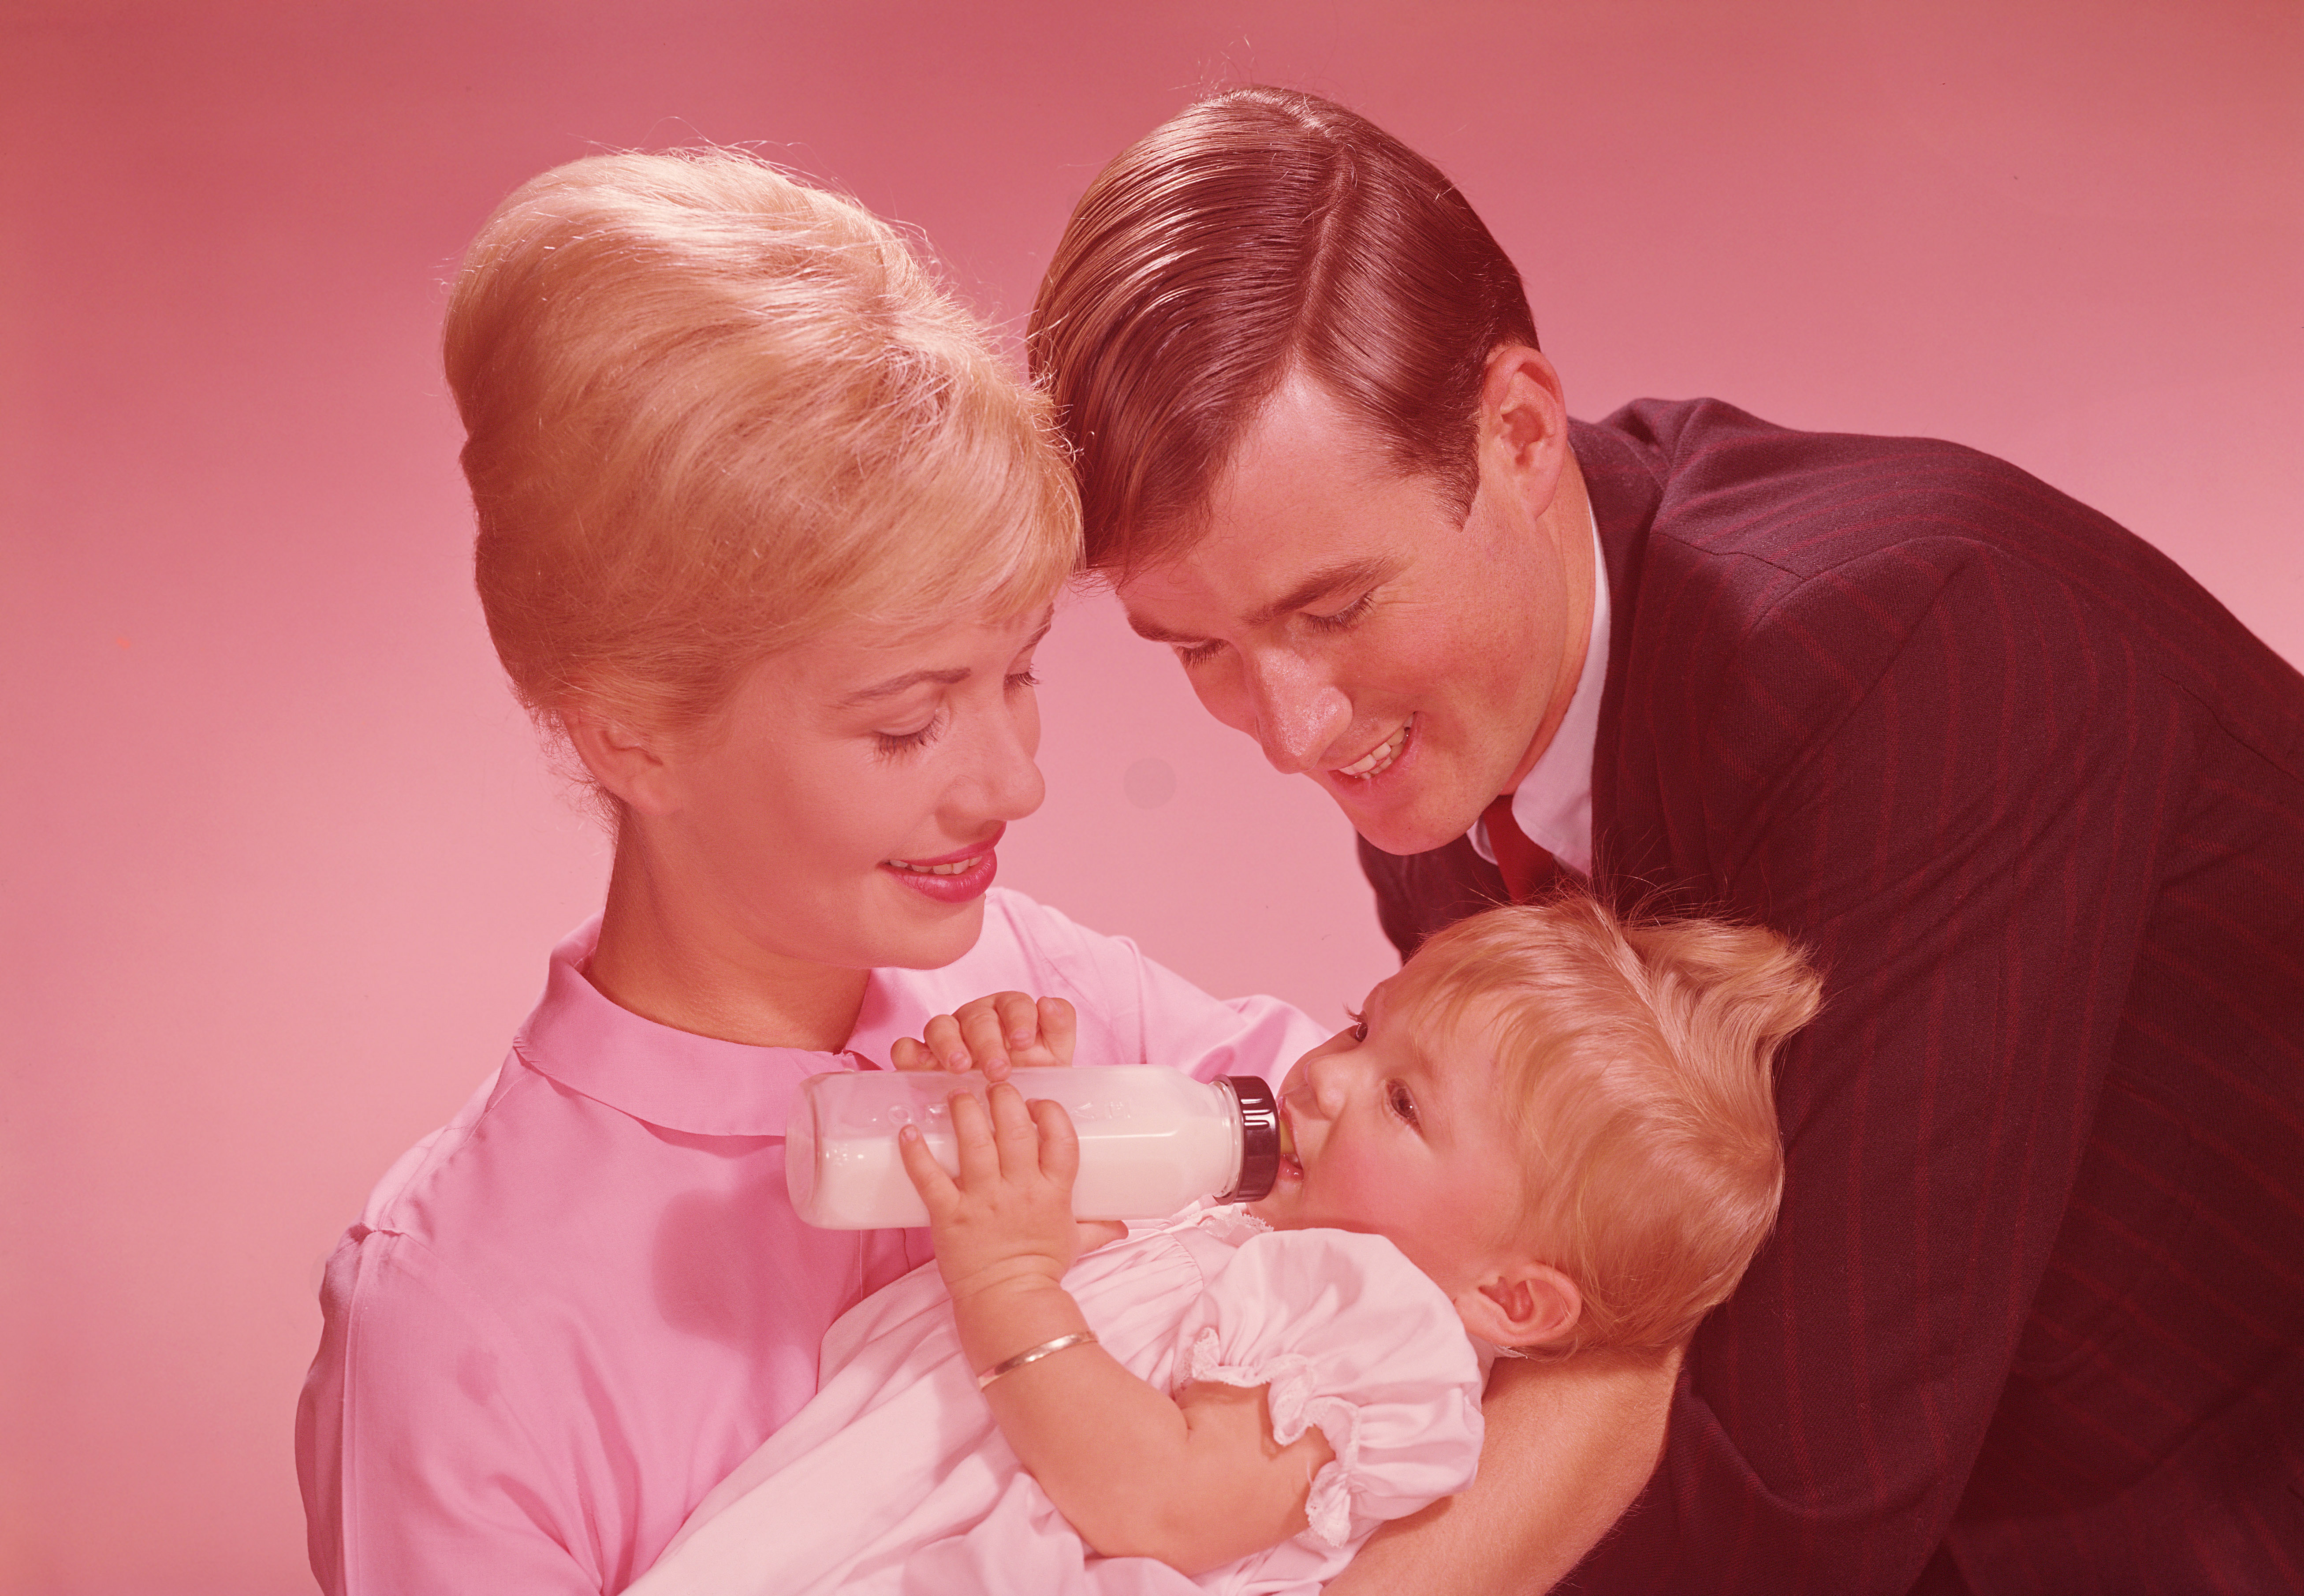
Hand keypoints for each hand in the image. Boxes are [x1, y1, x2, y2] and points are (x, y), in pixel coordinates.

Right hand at [891, 992, 1076, 1081]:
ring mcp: (948, 1036)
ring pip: (940, 1025)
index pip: (1014, 1004)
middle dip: (988, 1042)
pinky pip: (907, 1048)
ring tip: (960, 1067)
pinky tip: (918, 1067)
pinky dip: (909, 1054)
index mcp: (1010, 1013)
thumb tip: (1048, 1004)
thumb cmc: (1033, 1079)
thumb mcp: (1055, 1057)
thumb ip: (1060, 1027)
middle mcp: (977, 1018)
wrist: (1010, 1113)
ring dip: (949, 1044)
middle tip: (998, 1070)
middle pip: (977, 1017)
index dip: (1019, 1019)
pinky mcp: (923, 1057)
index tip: (1023, 1042)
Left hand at [899, 1082, 1089, 1304]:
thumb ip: (1098, 1228)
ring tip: (957, 1094)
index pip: (1060, 1139)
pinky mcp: (950, 1215)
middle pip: (1015, 1130)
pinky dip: (916, 1153)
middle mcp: (1019, 1190)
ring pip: (974, 1143)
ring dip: (964, 1111)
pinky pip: (930, 1177)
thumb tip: (1125, 1226)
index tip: (1037, 1101)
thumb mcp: (1076, 1243)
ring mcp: (983, 1201)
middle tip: (992, 1083)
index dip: (1050, 1112)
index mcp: (1053, 1192)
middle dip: (1004, 1098)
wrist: (1008, 1304)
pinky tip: (907, 1130)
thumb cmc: (1040, 1271)